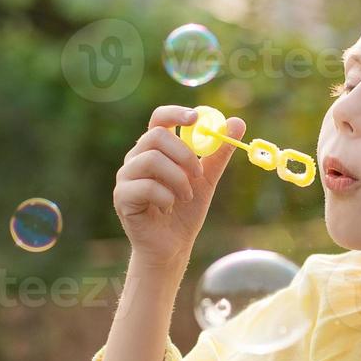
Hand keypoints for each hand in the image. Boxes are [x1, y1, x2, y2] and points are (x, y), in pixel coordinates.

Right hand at [113, 105, 245, 268]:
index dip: (175, 113)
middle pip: (156, 136)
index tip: (196, 118)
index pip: (158, 118)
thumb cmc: (185, 211)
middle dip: (184, 154)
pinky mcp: (121, 197)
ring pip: (151, 160)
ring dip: (178, 179)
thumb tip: (238, 122)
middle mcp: (136, 158)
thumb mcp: (207, 179)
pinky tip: (168, 208)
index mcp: (155, 149)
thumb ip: (219, 152)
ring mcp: (126, 177)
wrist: (172, 246)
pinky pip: (147, 187)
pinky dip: (166, 197)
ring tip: (185, 197)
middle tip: (198, 175)